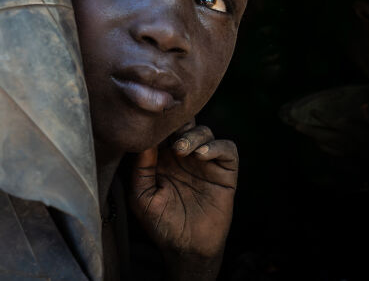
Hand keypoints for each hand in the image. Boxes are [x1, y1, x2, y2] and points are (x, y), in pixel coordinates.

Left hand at [129, 121, 237, 278]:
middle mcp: (184, 155)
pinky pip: (227, 149)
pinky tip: (201, 155)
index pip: (163, 129)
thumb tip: (144, 141)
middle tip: (168, 132)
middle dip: (178, 122)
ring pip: (205, 131)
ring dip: (194, 135)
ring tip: (181, 149)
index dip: (159, 121)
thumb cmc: (160, 223)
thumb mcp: (141, 196)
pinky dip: (216, 146)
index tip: (150, 119)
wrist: (186, 248)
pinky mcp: (225, 173)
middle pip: (185, 123)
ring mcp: (205, 163)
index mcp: (162, 157)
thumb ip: (140, 168)